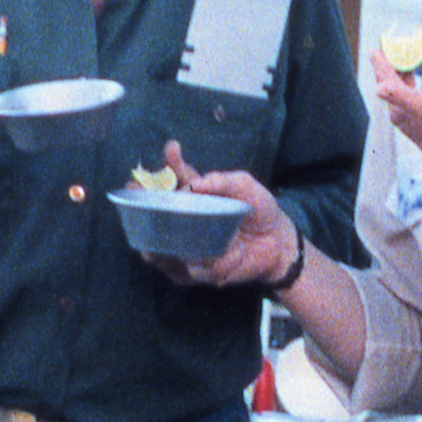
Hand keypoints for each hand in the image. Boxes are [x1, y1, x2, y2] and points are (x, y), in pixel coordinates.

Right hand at [144, 140, 298, 289]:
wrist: (278, 244)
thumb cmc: (259, 211)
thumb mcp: (245, 188)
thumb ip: (222, 181)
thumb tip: (194, 185)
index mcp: (195, 196)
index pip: (176, 178)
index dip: (170, 164)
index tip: (172, 150)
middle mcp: (185, 221)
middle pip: (156, 213)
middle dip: (144, 204)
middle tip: (143, 194)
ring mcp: (187, 247)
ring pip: (161, 246)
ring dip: (162, 240)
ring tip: (165, 237)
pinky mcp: (195, 271)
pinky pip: (188, 269)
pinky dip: (203, 263)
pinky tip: (219, 257)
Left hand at [369, 34, 421, 194]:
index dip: (396, 86)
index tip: (378, 61)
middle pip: (401, 112)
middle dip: (387, 78)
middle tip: (381, 50)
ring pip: (401, 120)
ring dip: (393, 89)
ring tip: (394, 59)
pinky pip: (409, 126)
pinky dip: (403, 102)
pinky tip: (406, 80)